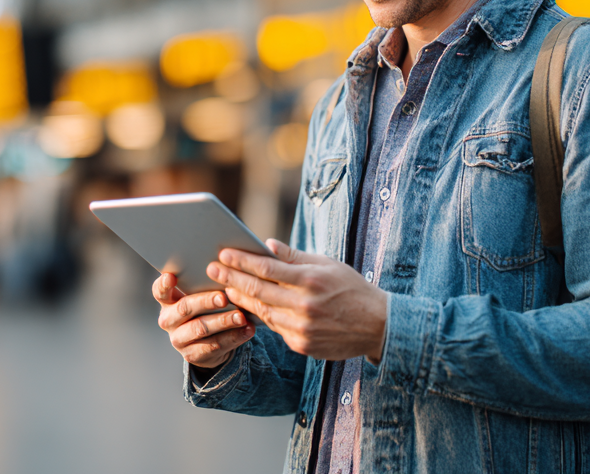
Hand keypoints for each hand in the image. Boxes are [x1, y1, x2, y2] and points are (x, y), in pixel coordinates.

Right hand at [153, 273, 255, 367]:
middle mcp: (168, 320)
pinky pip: (215, 345)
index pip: (159, 291)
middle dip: (206, 301)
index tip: (171, 277)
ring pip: (201, 328)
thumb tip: (225, 268)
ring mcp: (179, 339)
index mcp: (167, 301)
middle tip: (223, 297)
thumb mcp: (199, 296)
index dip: (164, 284)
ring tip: (241, 316)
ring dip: (223, 321)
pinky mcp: (193, 355)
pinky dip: (234, 337)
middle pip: (185, 308)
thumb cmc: (204, 309)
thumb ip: (203, 285)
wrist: (207, 343)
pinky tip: (247, 329)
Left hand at [209, 239, 387, 362]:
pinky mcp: (302, 345)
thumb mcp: (328, 265)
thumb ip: (295, 257)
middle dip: (231, 279)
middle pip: (258, 291)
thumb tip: (267, 245)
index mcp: (311, 281)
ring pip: (262, 312)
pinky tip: (249, 307)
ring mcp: (302, 329)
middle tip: (211, 269)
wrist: (378, 326)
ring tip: (225, 287)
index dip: (242, 261)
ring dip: (241, 299)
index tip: (224, 253)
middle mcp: (304, 306)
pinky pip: (275, 328)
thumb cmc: (352, 288)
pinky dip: (262, 316)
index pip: (267, 269)